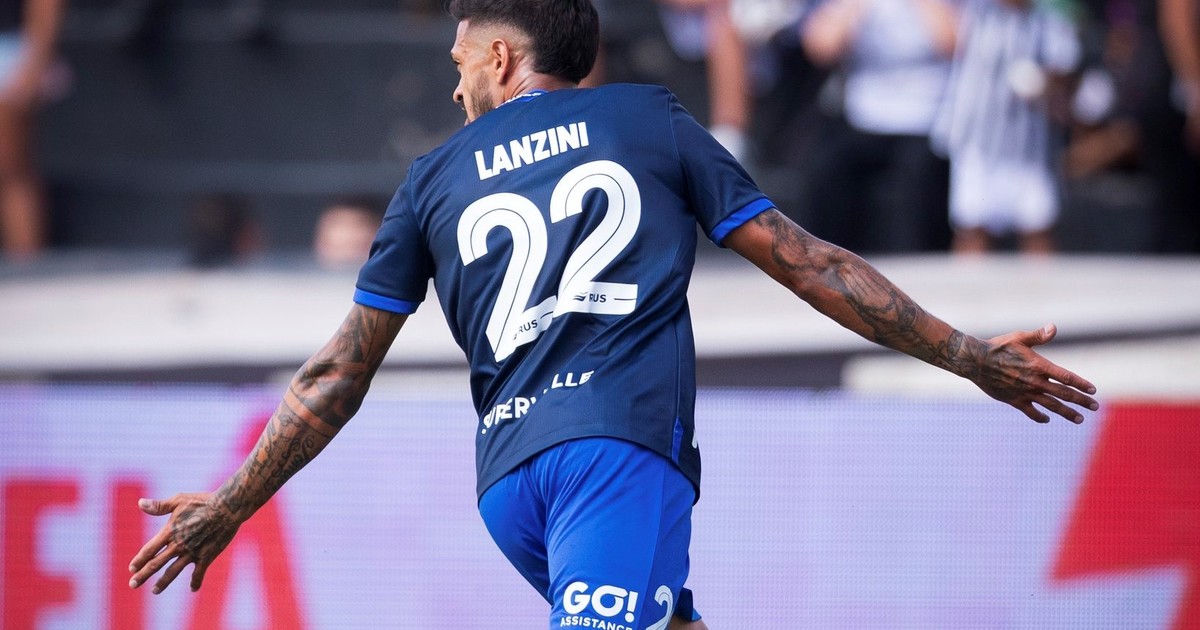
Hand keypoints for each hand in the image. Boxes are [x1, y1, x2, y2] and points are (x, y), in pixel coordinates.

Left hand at [128, 493, 241, 593]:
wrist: (227, 508)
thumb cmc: (203, 502)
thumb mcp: (179, 500)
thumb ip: (159, 506)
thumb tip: (140, 503)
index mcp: (170, 532)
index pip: (149, 550)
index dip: (139, 560)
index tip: (131, 569)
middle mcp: (178, 545)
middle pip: (156, 564)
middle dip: (143, 575)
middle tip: (133, 584)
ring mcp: (192, 553)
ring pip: (173, 572)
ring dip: (162, 583)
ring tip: (154, 591)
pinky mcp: (206, 556)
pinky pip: (199, 573)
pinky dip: (196, 582)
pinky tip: (193, 589)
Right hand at [973, 324, 1098, 423]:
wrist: (975, 361)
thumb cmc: (997, 347)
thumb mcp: (1019, 338)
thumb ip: (1038, 336)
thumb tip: (1054, 328)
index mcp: (1038, 365)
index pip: (1066, 377)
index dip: (1081, 384)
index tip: (1093, 390)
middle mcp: (1034, 381)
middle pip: (1064, 394)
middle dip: (1081, 401)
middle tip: (1094, 407)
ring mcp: (1024, 393)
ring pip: (1051, 406)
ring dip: (1067, 413)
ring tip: (1079, 419)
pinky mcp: (1013, 400)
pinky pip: (1030, 412)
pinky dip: (1040, 417)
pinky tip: (1047, 419)